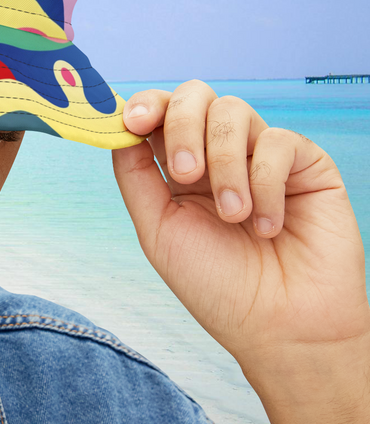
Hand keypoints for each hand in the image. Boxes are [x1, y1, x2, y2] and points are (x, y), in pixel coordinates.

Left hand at [110, 80, 367, 371]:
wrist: (280, 328)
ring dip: (224, 164)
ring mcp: (262, 155)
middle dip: (180, 125)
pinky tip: (267, 226)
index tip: (131, 121)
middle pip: (194, 95)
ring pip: (233, 111)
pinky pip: (278, 141)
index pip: (160, 111)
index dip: (144, 104)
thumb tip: (117, 128)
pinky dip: (265, 182)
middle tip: (184, 173)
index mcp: (180, 166)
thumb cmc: (217, 286)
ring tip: (233, 216)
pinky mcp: (306, 164)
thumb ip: (135, 176)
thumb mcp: (158, 229)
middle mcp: (219, 153)